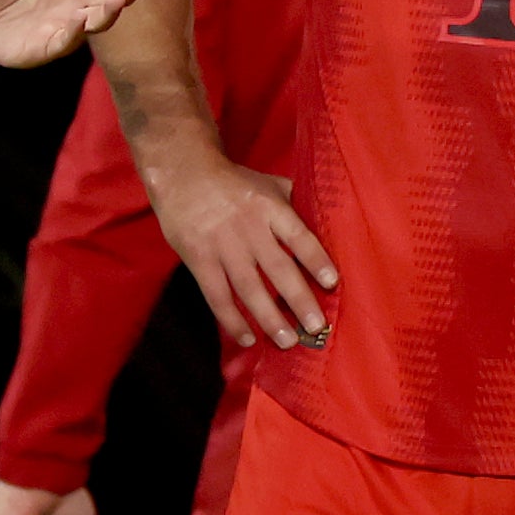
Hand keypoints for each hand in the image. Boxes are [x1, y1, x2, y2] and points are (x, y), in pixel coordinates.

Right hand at [147, 154, 334, 350]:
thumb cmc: (233, 181)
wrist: (182, 172)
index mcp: (270, 208)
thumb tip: (325, 221)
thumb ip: (293, 203)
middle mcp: (249, 228)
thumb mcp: (267, 183)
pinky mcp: (199, 259)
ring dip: (269, 318)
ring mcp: (223, 245)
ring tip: (287, 341)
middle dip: (299, 300)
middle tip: (316, 327)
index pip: (299, 236)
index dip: (316, 260)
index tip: (332, 283)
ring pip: (249, 288)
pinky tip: (248, 338)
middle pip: (278, 268)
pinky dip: (232, 319)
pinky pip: (217, 295)